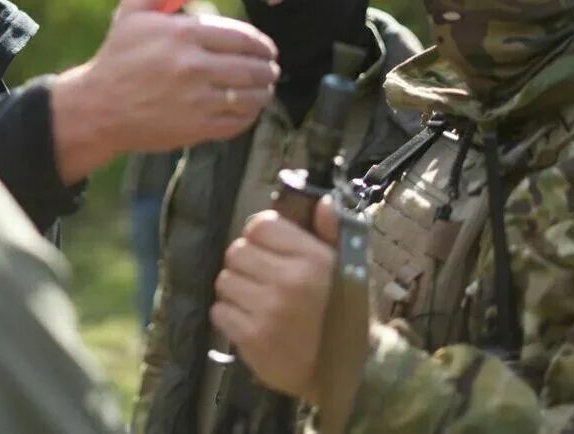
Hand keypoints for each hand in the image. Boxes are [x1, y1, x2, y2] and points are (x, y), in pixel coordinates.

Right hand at [50, 0, 277, 181]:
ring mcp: (195, 100)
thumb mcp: (136, 7)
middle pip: (253, 67)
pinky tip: (245, 108)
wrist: (97, 105)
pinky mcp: (195, 128)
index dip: (263, 44)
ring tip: (263, 88)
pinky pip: (238, 122)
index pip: (244, 38)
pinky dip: (250, 115)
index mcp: (183, 33)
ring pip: (251, 96)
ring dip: (264, 91)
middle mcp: (193, 66)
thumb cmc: (119, 53)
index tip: (267, 50)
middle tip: (270, 69)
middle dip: (268, 68)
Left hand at [210, 199, 337, 402]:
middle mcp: (288, 280)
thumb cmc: (347, 314)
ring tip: (256, 300)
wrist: (353, 371)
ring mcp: (268, 311)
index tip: (266, 249)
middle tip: (260, 277)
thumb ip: (333, 232)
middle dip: (245, 263)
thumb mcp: (348, 268)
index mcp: (311, 258)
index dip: (258, 235)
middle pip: (236, 252)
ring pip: (225, 281)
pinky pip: (220, 312)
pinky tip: (250, 321)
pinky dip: (230, 316)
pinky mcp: (253, 339)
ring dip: (236, 289)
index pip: (260, 226)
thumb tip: (323, 201)